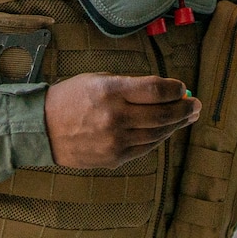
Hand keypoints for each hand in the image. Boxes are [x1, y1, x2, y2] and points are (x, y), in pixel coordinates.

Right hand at [45, 74, 199, 169]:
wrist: (41, 128)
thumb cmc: (71, 99)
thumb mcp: (97, 80)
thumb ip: (130, 85)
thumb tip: (165, 91)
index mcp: (110, 91)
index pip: (155, 90)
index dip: (175, 89)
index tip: (182, 88)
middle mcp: (114, 117)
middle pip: (162, 114)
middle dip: (184, 109)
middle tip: (195, 105)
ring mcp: (115, 140)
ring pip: (158, 133)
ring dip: (176, 125)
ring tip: (186, 117)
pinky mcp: (114, 158)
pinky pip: (145, 148)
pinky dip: (159, 138)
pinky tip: (165, 130)